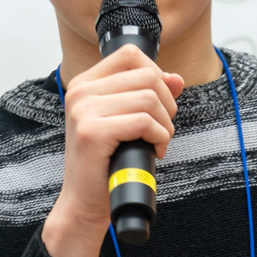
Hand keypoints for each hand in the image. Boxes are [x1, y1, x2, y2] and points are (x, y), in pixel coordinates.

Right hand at [42, 46, 184, 256]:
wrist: (85, 202)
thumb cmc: (107, 162)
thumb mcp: (127, 121)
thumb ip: (148, 95)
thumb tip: (177, 78)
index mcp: (85, 83)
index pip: (131, 55)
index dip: (157, 74)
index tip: (159, 103)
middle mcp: (80, 91)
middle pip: (147, 76)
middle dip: (167, 104)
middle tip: (162, 129)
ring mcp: (83, 110)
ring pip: (150, 98)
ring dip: (166, 124)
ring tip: (157, 141)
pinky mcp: (93, 132)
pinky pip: (145, 122)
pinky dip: (160, 137)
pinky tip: (154, 151)